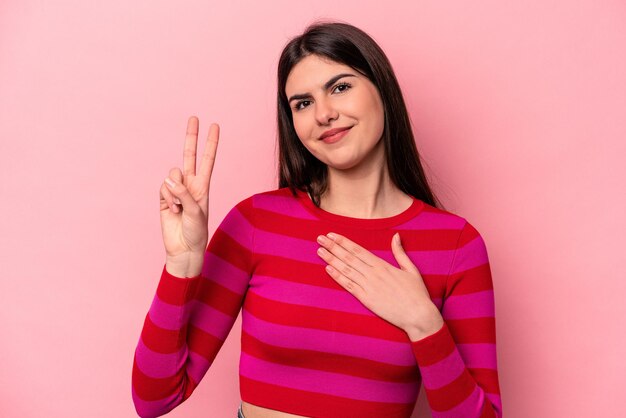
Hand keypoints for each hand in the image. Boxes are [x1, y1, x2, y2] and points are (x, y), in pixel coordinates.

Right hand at [159, 116, 218, 269]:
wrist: (184, 248)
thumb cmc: (196, 232)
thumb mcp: (196, 211)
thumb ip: (184, 193)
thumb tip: (169, 178)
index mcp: (203, 186)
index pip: (208, 160)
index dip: (211, 143)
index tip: (215, 126)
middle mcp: (190, 184)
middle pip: (189, 155)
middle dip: (191, 137)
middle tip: (194, 117)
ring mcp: (176, 190)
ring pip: (172, 174)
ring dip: (175, 190)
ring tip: (179, 208)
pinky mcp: (163, 197)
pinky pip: (163, 187)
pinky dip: (167, 198)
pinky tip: (172, 210)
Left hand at [316, 232, 443, 340]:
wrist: (418, 315)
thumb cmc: (417, 293)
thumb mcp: (411, 269)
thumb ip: (400, 253)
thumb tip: (396, 236)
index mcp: (383, 265)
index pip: (358, 250)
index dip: (343, 242)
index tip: (332, 235)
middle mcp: (373, 274)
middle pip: (348, 257)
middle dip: (333, 247)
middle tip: (319, 238)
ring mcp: (368, 287)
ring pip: (346, 270)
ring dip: (331, 259)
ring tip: (319, 251)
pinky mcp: (366, 299)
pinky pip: (349, 286)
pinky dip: (338, 277)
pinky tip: (328, 269)